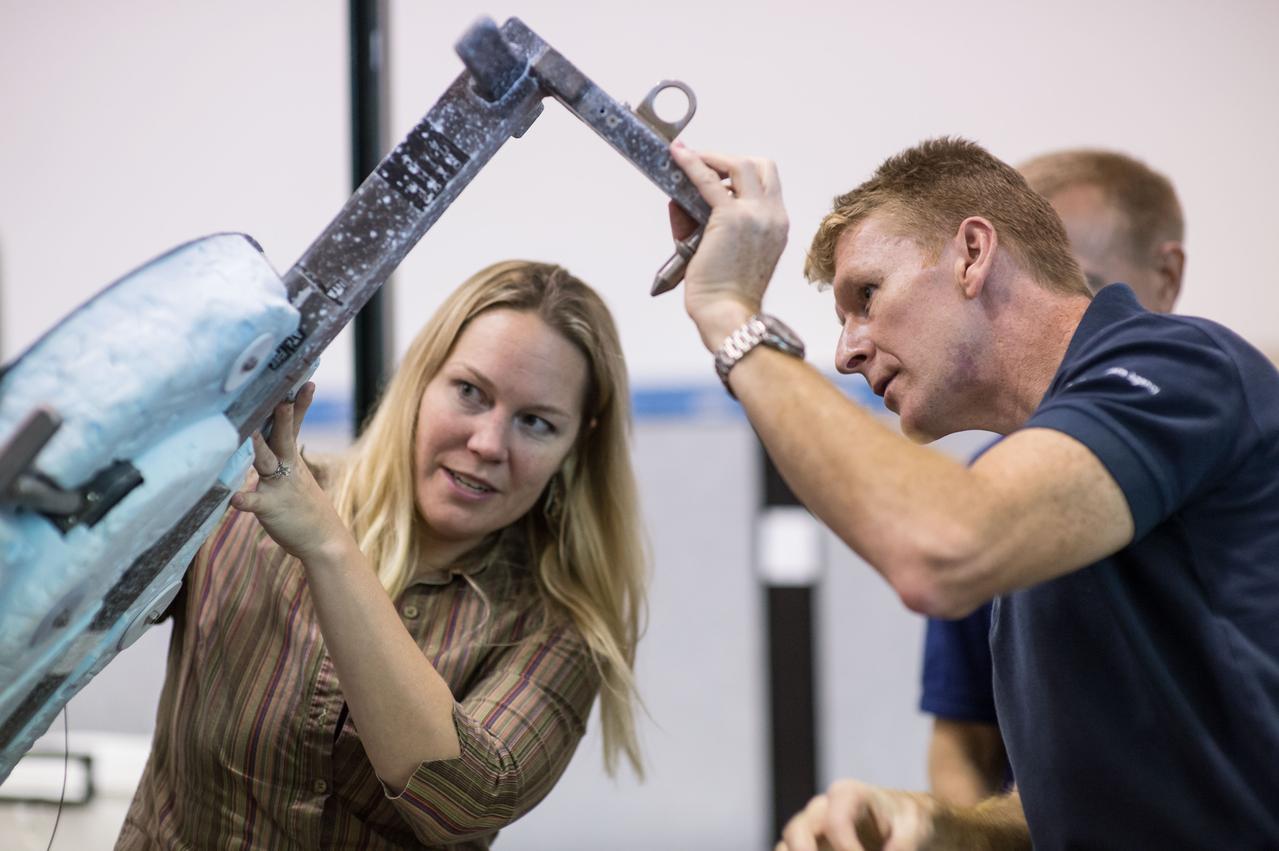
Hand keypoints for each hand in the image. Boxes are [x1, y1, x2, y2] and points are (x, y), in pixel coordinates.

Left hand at [230, 382, 350, 563]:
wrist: (324, 540)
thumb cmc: (305, 507)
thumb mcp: (296, 476)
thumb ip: (281, 457)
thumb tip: (268, 436)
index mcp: (292, 459)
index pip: (296, 426)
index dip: (301, 404)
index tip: (307, 381)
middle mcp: (287, 468)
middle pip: (284, 437)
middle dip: (284, 417)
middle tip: (283, 398)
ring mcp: (279, 487)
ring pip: (267, 461)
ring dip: (259, 447)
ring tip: (249, 432)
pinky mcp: (271, 508)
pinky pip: (255, 503)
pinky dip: (245, 500)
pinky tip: (234, 498)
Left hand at [668, 145, 788, 349]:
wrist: (729, 314)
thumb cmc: (725, 294)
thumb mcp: (727, 253)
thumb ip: (708, 225)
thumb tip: (679, 200)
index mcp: (778, 226)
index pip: (767, 184)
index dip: (742, 174)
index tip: (718, 175)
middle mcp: (773, 215)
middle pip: (759, 165)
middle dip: (729, 160)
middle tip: (703, 163)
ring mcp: (755, 214)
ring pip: (738, 165)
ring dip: (711, 159)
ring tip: (687, 160)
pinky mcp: (730, 217)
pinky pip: (707, 179)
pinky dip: (691, 163)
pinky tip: (677, 155)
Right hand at [777, 779, 938, 850]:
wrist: (903, 825)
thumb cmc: (909, 822)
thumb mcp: (915, 829)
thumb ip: (903, 846)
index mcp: (848, 795)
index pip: (836, 821)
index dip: (848, 850)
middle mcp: (821, 810)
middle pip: (796, 832)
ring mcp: (810, 830)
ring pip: (785, 849)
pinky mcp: (808, 850)